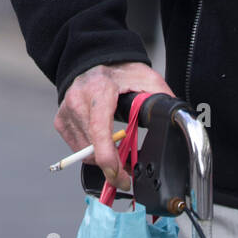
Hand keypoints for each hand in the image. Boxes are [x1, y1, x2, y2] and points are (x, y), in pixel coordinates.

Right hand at [54, 62, 174, 191]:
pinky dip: (93, 152)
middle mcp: (78, 102)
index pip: (100, 133)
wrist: (95, 60)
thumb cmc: (120, 71)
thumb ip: (160, 99)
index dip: (110, 160)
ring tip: (118, 153)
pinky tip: (104, 143)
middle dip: (114, 166)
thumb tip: (175, 119)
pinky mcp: (61, 121)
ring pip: (86, 154)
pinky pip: (78, 148)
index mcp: (98, 92)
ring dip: (103, 160)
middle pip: (94, 150)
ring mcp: (67, 113)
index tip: (121, 177)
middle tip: (129, 169)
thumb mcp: (147, 79)